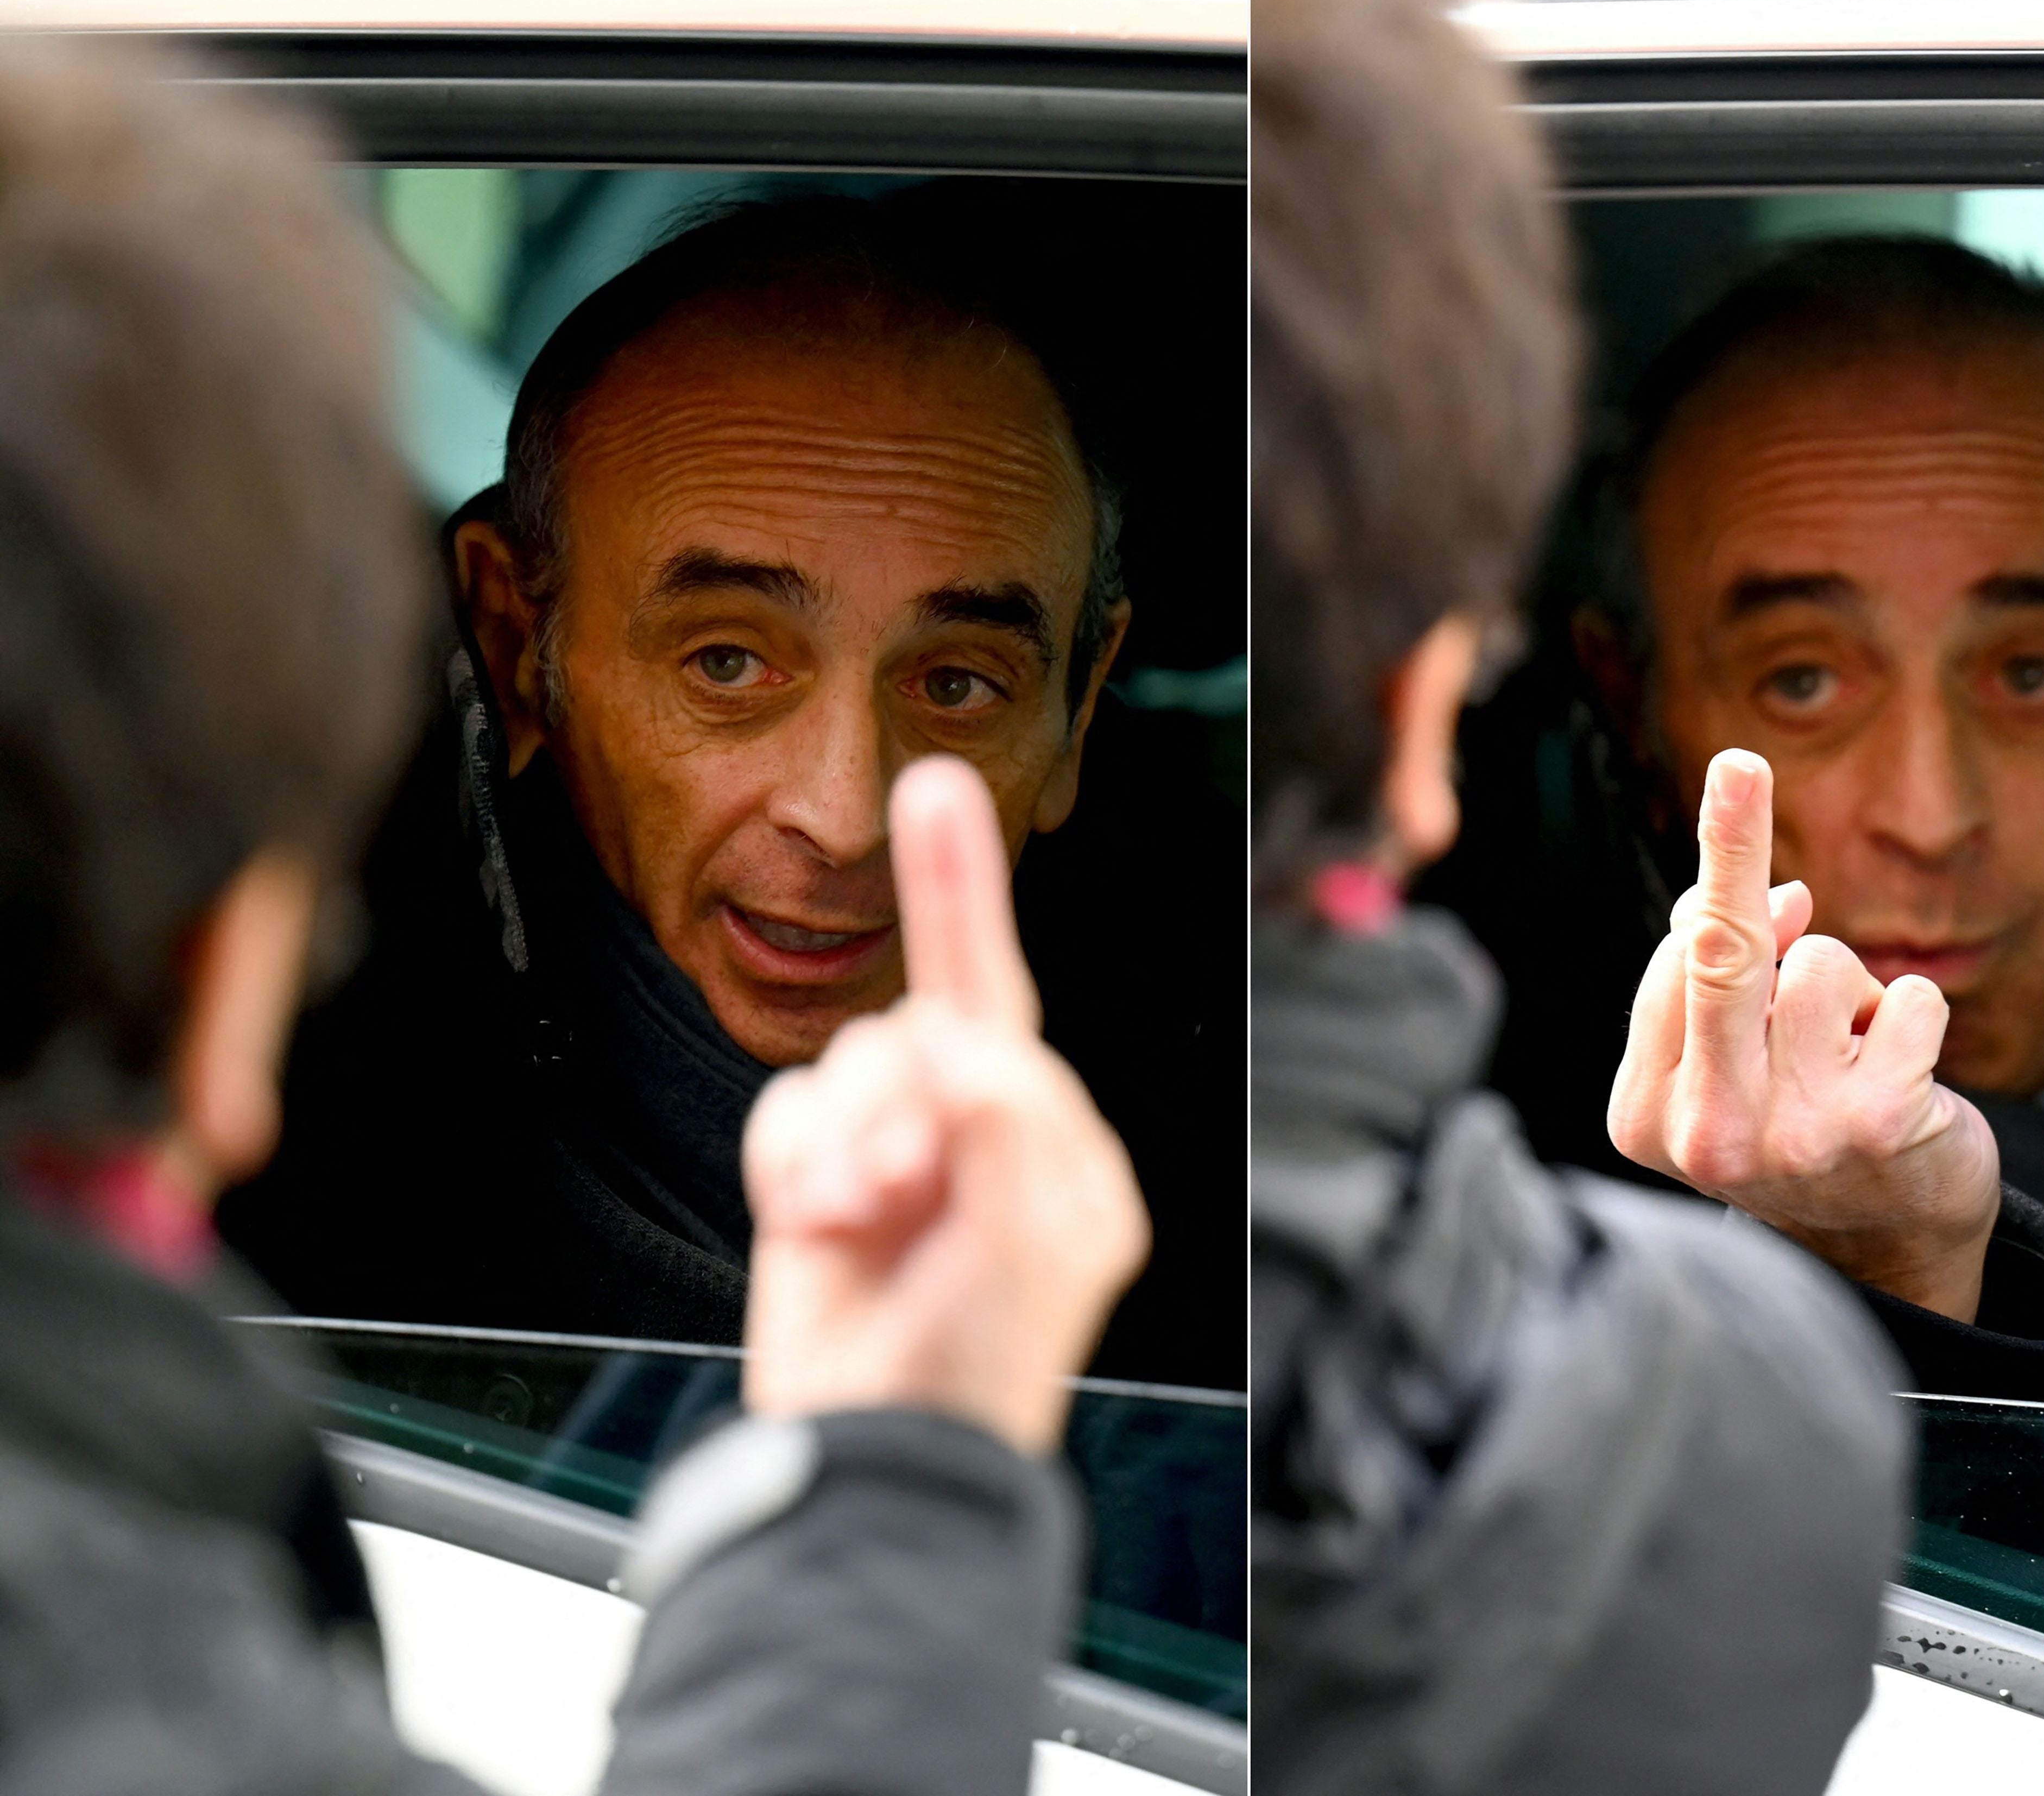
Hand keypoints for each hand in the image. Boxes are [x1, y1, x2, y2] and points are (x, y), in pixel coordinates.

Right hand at [739, 755, 1149, 1450]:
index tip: (934, 791)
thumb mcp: (1030, 1238)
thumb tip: (955, 1042)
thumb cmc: (976, 1367)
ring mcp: (899, 1160)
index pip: (1004, 1002)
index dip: (963, 894)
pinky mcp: (821, 1182)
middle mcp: (978, 1139)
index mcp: (1052, 1145)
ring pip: (844, 1066)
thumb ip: (1005, 1114)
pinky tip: (822, 1229)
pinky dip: (796, 1167)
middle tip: (910, 1192)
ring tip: (868, 1223)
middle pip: (912, 1031)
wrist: (877, 1457)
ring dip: (844, 1145)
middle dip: (897, 1105)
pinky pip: (787, 1111)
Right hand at [1607, 749, 1999, 1320]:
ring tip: (1850, 1055)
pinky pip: (1907, 1002)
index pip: (1675, 963)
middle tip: (1740, 762)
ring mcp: (1791, 1137)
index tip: (1739, 778)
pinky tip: (1904, 1074)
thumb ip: (1720, 977)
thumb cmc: (1792, 1122)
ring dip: (1849, 991)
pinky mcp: (1879, 1129)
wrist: (1887, 1245)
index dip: (1726, 881)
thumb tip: (1780, 895)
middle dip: (1733, 845)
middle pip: (1722, 952)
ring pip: (1823, 968)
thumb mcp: (1725, 1060)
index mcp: (1646, 1115)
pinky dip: (1915, 1017)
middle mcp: (1707, 1134)